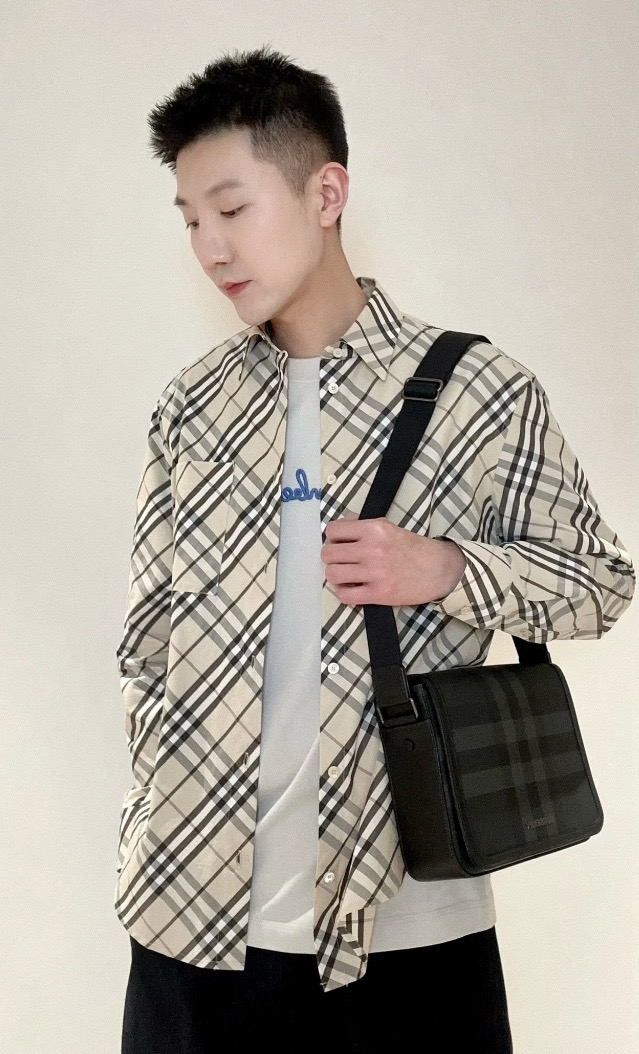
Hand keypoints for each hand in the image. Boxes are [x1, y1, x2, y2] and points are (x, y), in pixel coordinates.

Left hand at [320, 513, 466, 606]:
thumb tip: (341, 525)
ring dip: (335, 575)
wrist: (439, 570)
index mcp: (374, 529)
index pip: (333, 530)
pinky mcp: (378, 594)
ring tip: (345, 575)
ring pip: (332, 574)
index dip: (333, 537)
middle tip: (342, 560)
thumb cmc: (413, 548)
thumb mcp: (389, 527)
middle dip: (332, 557)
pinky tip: (352, 588)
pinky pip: (345, 596)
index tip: (340, 543)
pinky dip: (344, 593)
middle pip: (328, 554)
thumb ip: (363, 525)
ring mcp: (374, 573)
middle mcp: (372, 549)